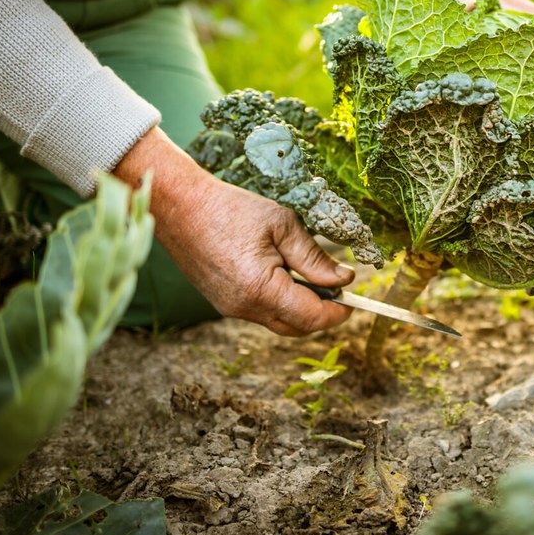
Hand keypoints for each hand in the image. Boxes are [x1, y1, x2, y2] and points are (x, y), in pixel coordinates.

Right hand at [113, 128, 354, 335]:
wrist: (180, 207)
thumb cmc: (232, 209)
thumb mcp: (283, 225)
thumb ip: (315, 258)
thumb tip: (343, 279)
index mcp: (262, 289)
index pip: (312, 318)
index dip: (337, 313)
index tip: (353, 299)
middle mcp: (244, 308)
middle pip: (297, 327)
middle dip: (322, 314)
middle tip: (337, 287)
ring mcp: (230, 309)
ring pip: (278, 322)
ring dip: (300, 308)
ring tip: (310, 276)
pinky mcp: (222, 303)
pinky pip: (261, 313)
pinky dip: (280, 302)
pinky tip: (283, 275)